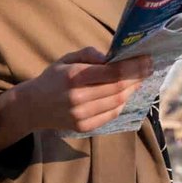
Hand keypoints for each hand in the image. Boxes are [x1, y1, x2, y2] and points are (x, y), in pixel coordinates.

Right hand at [0, 47, 151, 136]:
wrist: (32, 107)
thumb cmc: (53, 78)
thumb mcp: (67, 59)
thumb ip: (89, 54)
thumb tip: (112, 57)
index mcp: (74, 77)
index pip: (113, 73)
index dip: (134, 67)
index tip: (147, 59)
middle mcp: (78, 98)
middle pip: (119, 89)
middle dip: (138, 77)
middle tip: (149, 67)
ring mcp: (81, 115)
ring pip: (117, 102)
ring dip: (132, 90)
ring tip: (139, 79)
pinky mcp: (84, 127)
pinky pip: (111, 115)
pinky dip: (121, 103)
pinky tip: (125, 93)